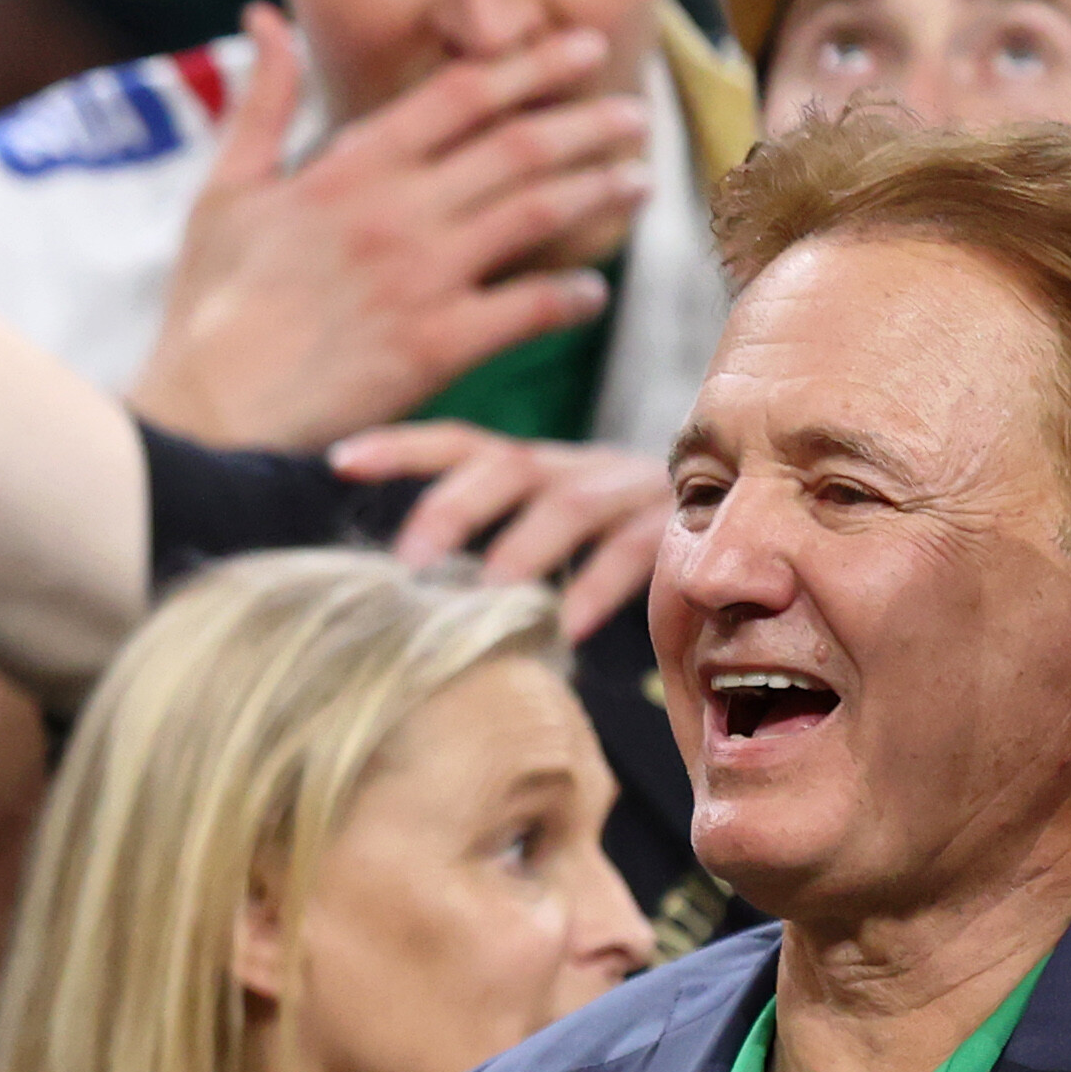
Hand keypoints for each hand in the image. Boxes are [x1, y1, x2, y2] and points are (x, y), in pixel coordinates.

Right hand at [129, 4, 645, 448]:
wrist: (208, 412)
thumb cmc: (210, 303)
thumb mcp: (225, 189)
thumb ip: (262, 99)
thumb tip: (266, 16)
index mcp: (347, 167)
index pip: (460, 95)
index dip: (530, 65)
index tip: (580, 47)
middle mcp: (395, 211)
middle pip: (519, 146)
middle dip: (588, 122)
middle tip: (636, 111)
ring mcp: (422, 278)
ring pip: (539, 214)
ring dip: (598, 191)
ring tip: (641, 181)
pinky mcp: (437, 346)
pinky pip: (530, 309)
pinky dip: (572, 296)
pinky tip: (592, 293)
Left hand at [326, 421, 670, 638]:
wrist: (731, 512)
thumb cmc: (607, 530)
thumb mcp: (542, 519)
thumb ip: (488, 538)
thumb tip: (402, 588)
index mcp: (528, 464)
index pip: (456, 443)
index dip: (399, 446)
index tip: (339, 461)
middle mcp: (569, 466)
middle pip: (502, 466)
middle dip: (452, 509)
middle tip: (407, 563)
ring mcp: (622, 490)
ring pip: (567, 504)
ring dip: (523, 549)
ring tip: (487, 596)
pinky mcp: (671, 525)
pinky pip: (632, 551)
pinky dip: (598, 588)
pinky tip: (568, 628)